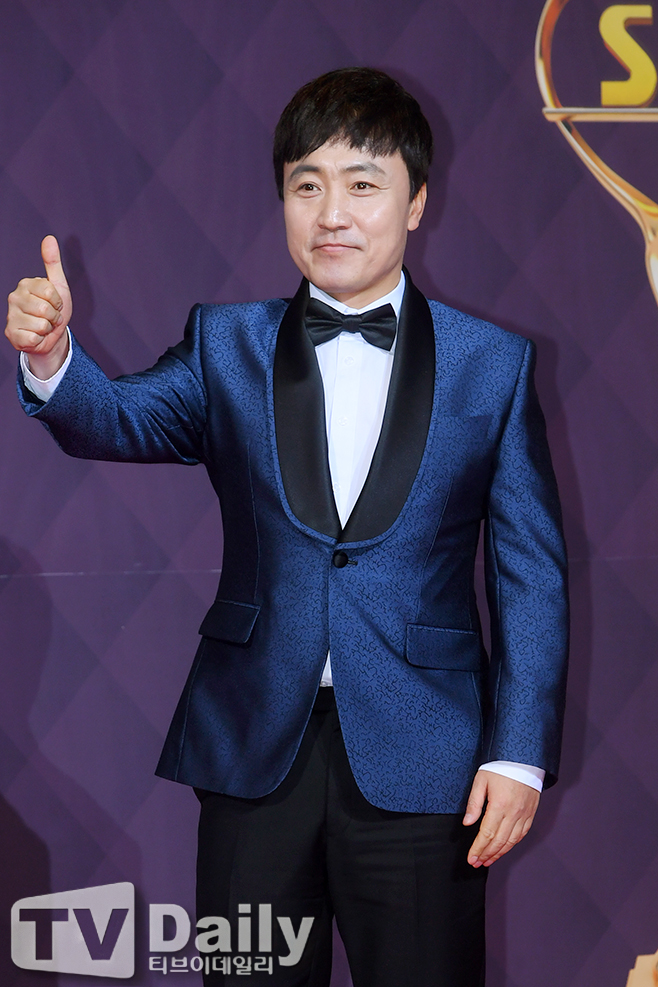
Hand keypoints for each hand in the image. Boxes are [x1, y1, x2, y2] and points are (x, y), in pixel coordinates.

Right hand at [5, 235, 71, 377]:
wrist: (51, 337)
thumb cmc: (54, 311)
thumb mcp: (58, 286)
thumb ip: (53, 263)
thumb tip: (49, 238)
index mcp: (25, 284)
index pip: (50, 292)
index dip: (58, 302)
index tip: (55, 304)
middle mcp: (14, 298)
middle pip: (45, 309)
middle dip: (54, 316)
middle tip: (50, 318)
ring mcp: (11, 316)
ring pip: (41, 324)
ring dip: (48, 329)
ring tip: (44, 327)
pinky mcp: (11, 334)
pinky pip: (34, 338)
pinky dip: (39, 340)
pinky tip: (36, 336)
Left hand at [463, 769, 539, 867]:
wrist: (524, 759)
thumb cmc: (501, 767)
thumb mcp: (481, 780)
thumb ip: (474, 803)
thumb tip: (467, 823)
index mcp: (499, 805)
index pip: (487, 834)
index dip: (478, 848)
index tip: (471, 858)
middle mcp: (514, 813)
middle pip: (499, 841)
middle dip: (486, 855)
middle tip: (476, 863)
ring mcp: (524, 815)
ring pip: (511, 841)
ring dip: (498, 853)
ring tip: (487, 861)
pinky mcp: (530, 814)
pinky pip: (522, 835)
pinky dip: (512, 845)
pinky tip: (504, 849)